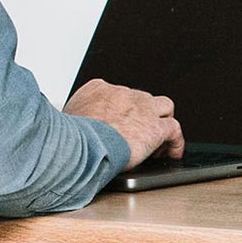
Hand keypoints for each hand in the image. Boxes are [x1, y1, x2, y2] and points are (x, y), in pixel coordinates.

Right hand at [64, 78, 183, 169]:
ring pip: (163, 107)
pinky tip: (173, 152)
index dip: (123, 110)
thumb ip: (76, 119)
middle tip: (139, 134)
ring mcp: (141, 109)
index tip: (121, 124)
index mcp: (98, 90)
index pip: (118, 93)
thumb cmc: (68, 140)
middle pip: (141, 99)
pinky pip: (174, 129)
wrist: (78, 147)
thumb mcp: (66, 121)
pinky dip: (175, 141)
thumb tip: (75, 132)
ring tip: (160, 141)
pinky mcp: (154, 128)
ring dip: (162, 121)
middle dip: (143, 116)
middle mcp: (122, 94)